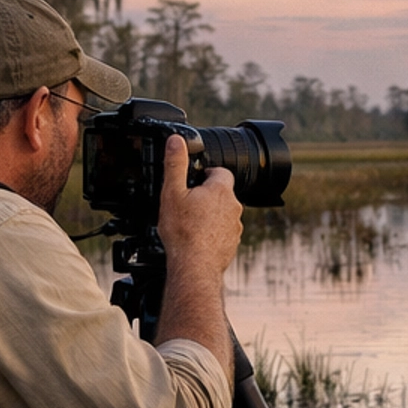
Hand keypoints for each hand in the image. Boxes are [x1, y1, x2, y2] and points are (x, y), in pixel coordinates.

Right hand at [157, 134, 242, 276]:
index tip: (193, 181)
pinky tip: (196, 239)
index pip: (220, 171)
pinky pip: (222, 232)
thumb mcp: (172, 192)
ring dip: (210, 215)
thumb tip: (176, 140)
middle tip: (187, 204)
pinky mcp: (232, 244)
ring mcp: (235, 227)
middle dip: (206, 195)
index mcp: (221, 189)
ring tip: (189, 223)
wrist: (194, 267)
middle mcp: (233, 206)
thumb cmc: (183, 232)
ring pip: (222, 213)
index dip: (205, 174)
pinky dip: (211, 233)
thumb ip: (175, 164)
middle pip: (221, 193)